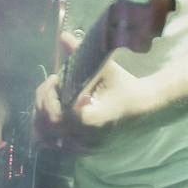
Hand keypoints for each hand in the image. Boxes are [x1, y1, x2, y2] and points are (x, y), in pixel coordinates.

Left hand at [34, 32, 153, 151]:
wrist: (145, 109)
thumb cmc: (126, 87)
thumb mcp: (106, 68)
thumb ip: (81, 54)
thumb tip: (63, 36)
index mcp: (90, 120)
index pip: (55, 116)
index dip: (48, 96)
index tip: (56, 78)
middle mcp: (85, 140)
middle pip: (46, 128)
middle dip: (42, 103)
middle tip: (52, 86)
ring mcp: (83, 148)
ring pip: (46, 139)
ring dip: (42, 116)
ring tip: (52, 98)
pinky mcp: (82, 151)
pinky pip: (54, 143)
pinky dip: (48, 128)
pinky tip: (56, 110)